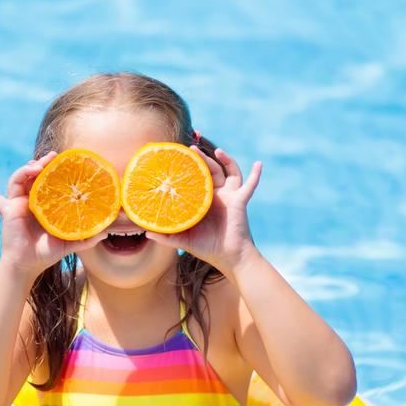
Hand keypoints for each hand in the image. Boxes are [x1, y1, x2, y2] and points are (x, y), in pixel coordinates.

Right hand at [0, 152, 107, 278]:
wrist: (28, 265)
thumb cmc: (46, 253)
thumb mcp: (69, 243)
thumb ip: (86, 238)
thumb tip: (106, 233)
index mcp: (45, 204)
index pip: (49, 181)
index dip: (54, 169)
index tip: (64, 160)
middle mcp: (31, 200)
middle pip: (34, 175)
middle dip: (42, 163)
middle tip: (52, 156)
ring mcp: (18, 204)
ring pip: (19, 179)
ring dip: (25, 169)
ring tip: (36, 166)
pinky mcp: (9, 210)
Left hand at [144, 135, 262, 275]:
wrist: (229, 257)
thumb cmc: (208, 248)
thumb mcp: (183, 240)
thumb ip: (166, 236)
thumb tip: (146, 233)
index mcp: (203, 200)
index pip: (196, 178)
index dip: (189, 166)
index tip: (178, 154)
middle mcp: (217, 195)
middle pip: (211, 170)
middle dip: (202, 157)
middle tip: (191, 147)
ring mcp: (230, 196)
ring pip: (229, 171)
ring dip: (226, 159)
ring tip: (217, 151)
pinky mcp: (240, 201)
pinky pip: (250, 185)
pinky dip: (256, 175)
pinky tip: (259, 164)